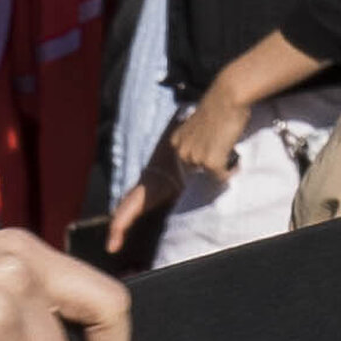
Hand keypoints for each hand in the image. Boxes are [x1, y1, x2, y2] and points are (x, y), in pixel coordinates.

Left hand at [105, 35, 316, 251]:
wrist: (227, 96)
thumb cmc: (218, 117)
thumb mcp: (196, 141)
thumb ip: (189, 160)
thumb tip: (194, 176)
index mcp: (168, 156)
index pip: (140, 190)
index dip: (124, 216)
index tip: (112, 239)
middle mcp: (172, 158)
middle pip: (148, 195)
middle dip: (124, 221)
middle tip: (112, 244)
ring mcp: (188, 159)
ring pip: (202, 182)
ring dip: (215, 172)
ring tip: (222, 149)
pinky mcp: (205, 160)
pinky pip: (220, 176)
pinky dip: (229, 168)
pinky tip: (229, 150)